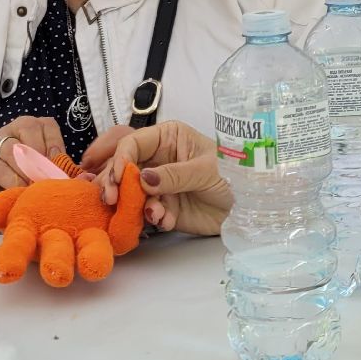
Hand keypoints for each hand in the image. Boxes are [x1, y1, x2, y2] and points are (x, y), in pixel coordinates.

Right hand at [0, 116, 67, 222]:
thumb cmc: (26, 174)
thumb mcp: (44, 167)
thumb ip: (60, 167)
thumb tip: (86, 178)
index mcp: (34, 126)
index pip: (48, 126)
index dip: (56, 145)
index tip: (60, 165)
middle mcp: (15, 128)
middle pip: (30, 130)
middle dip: (42, 155)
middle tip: (49, 176)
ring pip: (14, 149)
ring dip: (27, 169)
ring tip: (36, 186)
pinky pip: (1, 169)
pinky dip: (13, 180)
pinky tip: (21, 190)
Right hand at [82, 121, 231, 236]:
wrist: (248, 207)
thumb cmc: (235, 174)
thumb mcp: (207, 169)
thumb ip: (175, 174)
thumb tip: (144, 178)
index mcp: (168, 138)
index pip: (133, 143)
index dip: (121, 159)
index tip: (119, 178)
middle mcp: (158, 159)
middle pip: (124, 167)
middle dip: (116, 183)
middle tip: (112, 200)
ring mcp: (159, 184)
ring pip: (131, 192)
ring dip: (136, 205)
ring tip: (155, 214)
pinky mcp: (163, 206)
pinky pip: (146, 212)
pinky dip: (153, 218)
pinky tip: (166, 221)